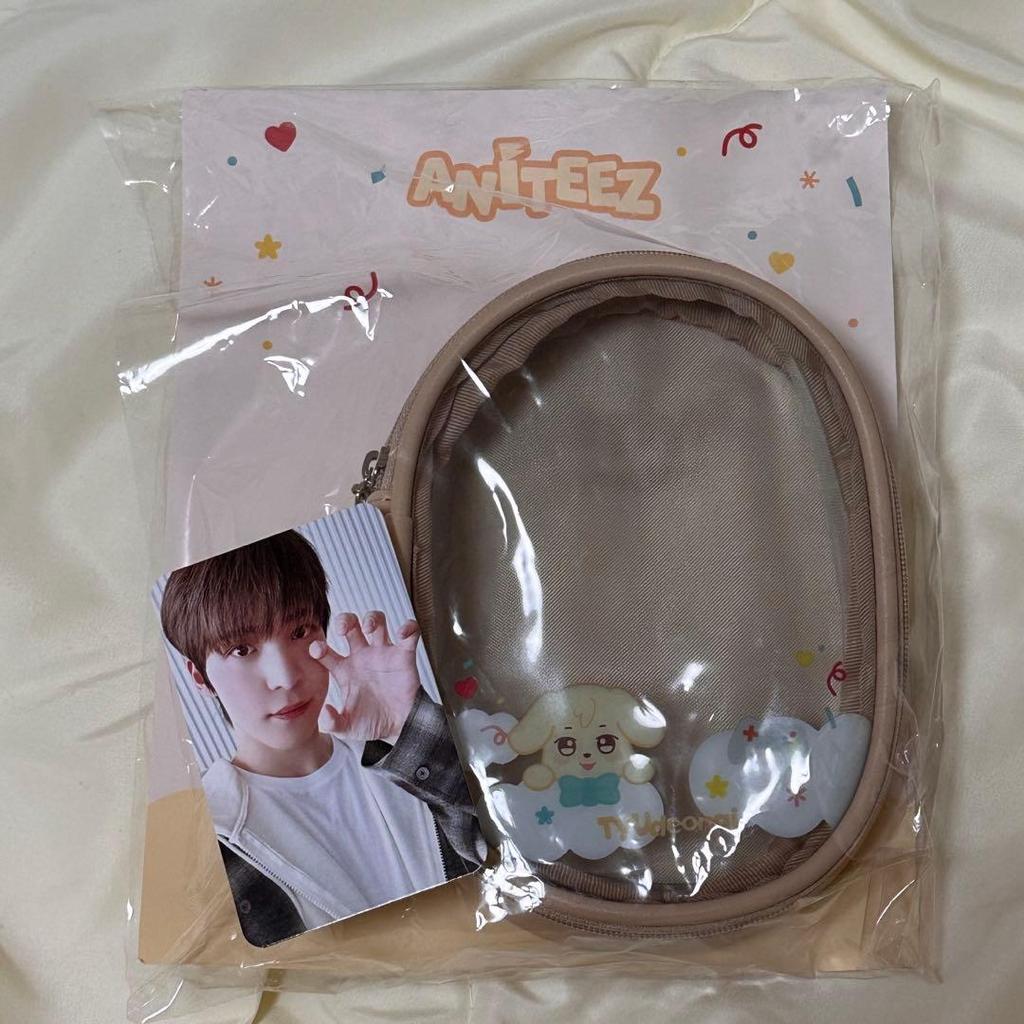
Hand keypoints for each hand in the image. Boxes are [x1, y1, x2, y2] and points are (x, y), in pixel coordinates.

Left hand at [309, 611, 420, 742]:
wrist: (399, 727)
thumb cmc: (372, 723)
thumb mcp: (347, 728)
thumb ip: (332, 723)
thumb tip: (324, 712)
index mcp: (344, 671)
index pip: (325, 651)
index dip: (318, 647)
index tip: (317, 651)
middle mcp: (362, 657)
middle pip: (350, 625)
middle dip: (344, 620)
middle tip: (342, 629)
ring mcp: (383, 654)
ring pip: (377, 621)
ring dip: (373, 618)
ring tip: (370, 628)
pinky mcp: (404, 655)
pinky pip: (409, 634)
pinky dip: (408, 628)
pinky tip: (402, 634)